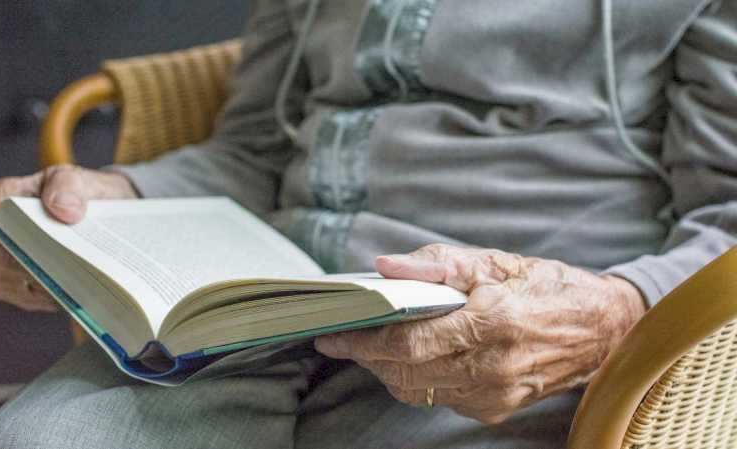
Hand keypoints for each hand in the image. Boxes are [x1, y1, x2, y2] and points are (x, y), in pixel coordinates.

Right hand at [0, 165, 137, 311]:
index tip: (40, 234)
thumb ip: (69, 187)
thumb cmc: (83, 194)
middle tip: (54, 267)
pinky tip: (62, 296)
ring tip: (62, 286)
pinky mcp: (16, 280)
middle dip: (22, 260)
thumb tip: (62, 209)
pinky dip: (38, 298)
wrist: (102, 214)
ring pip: (0, 275)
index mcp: (9, 194)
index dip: (13, 221)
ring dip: (29, 283)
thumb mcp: (81, 181)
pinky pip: (16, 295)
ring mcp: (2, 256)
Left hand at [315, 244, 645, 423]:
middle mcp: (492, 367)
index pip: (407, 341)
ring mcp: (494, 394)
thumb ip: (436, 264)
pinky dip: (417, 377)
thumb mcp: (495, 261)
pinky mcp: (495, 408)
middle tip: (344, 336)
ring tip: (372, 343)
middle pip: (405, 371)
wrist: (603, 329)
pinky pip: (439, 397)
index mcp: (491, 323)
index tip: (331, 334)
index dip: (362, 340)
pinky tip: (414, 355)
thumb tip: (385, 266)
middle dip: (366, 355)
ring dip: (387, 368)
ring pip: (417, 389)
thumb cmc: (547, 287)